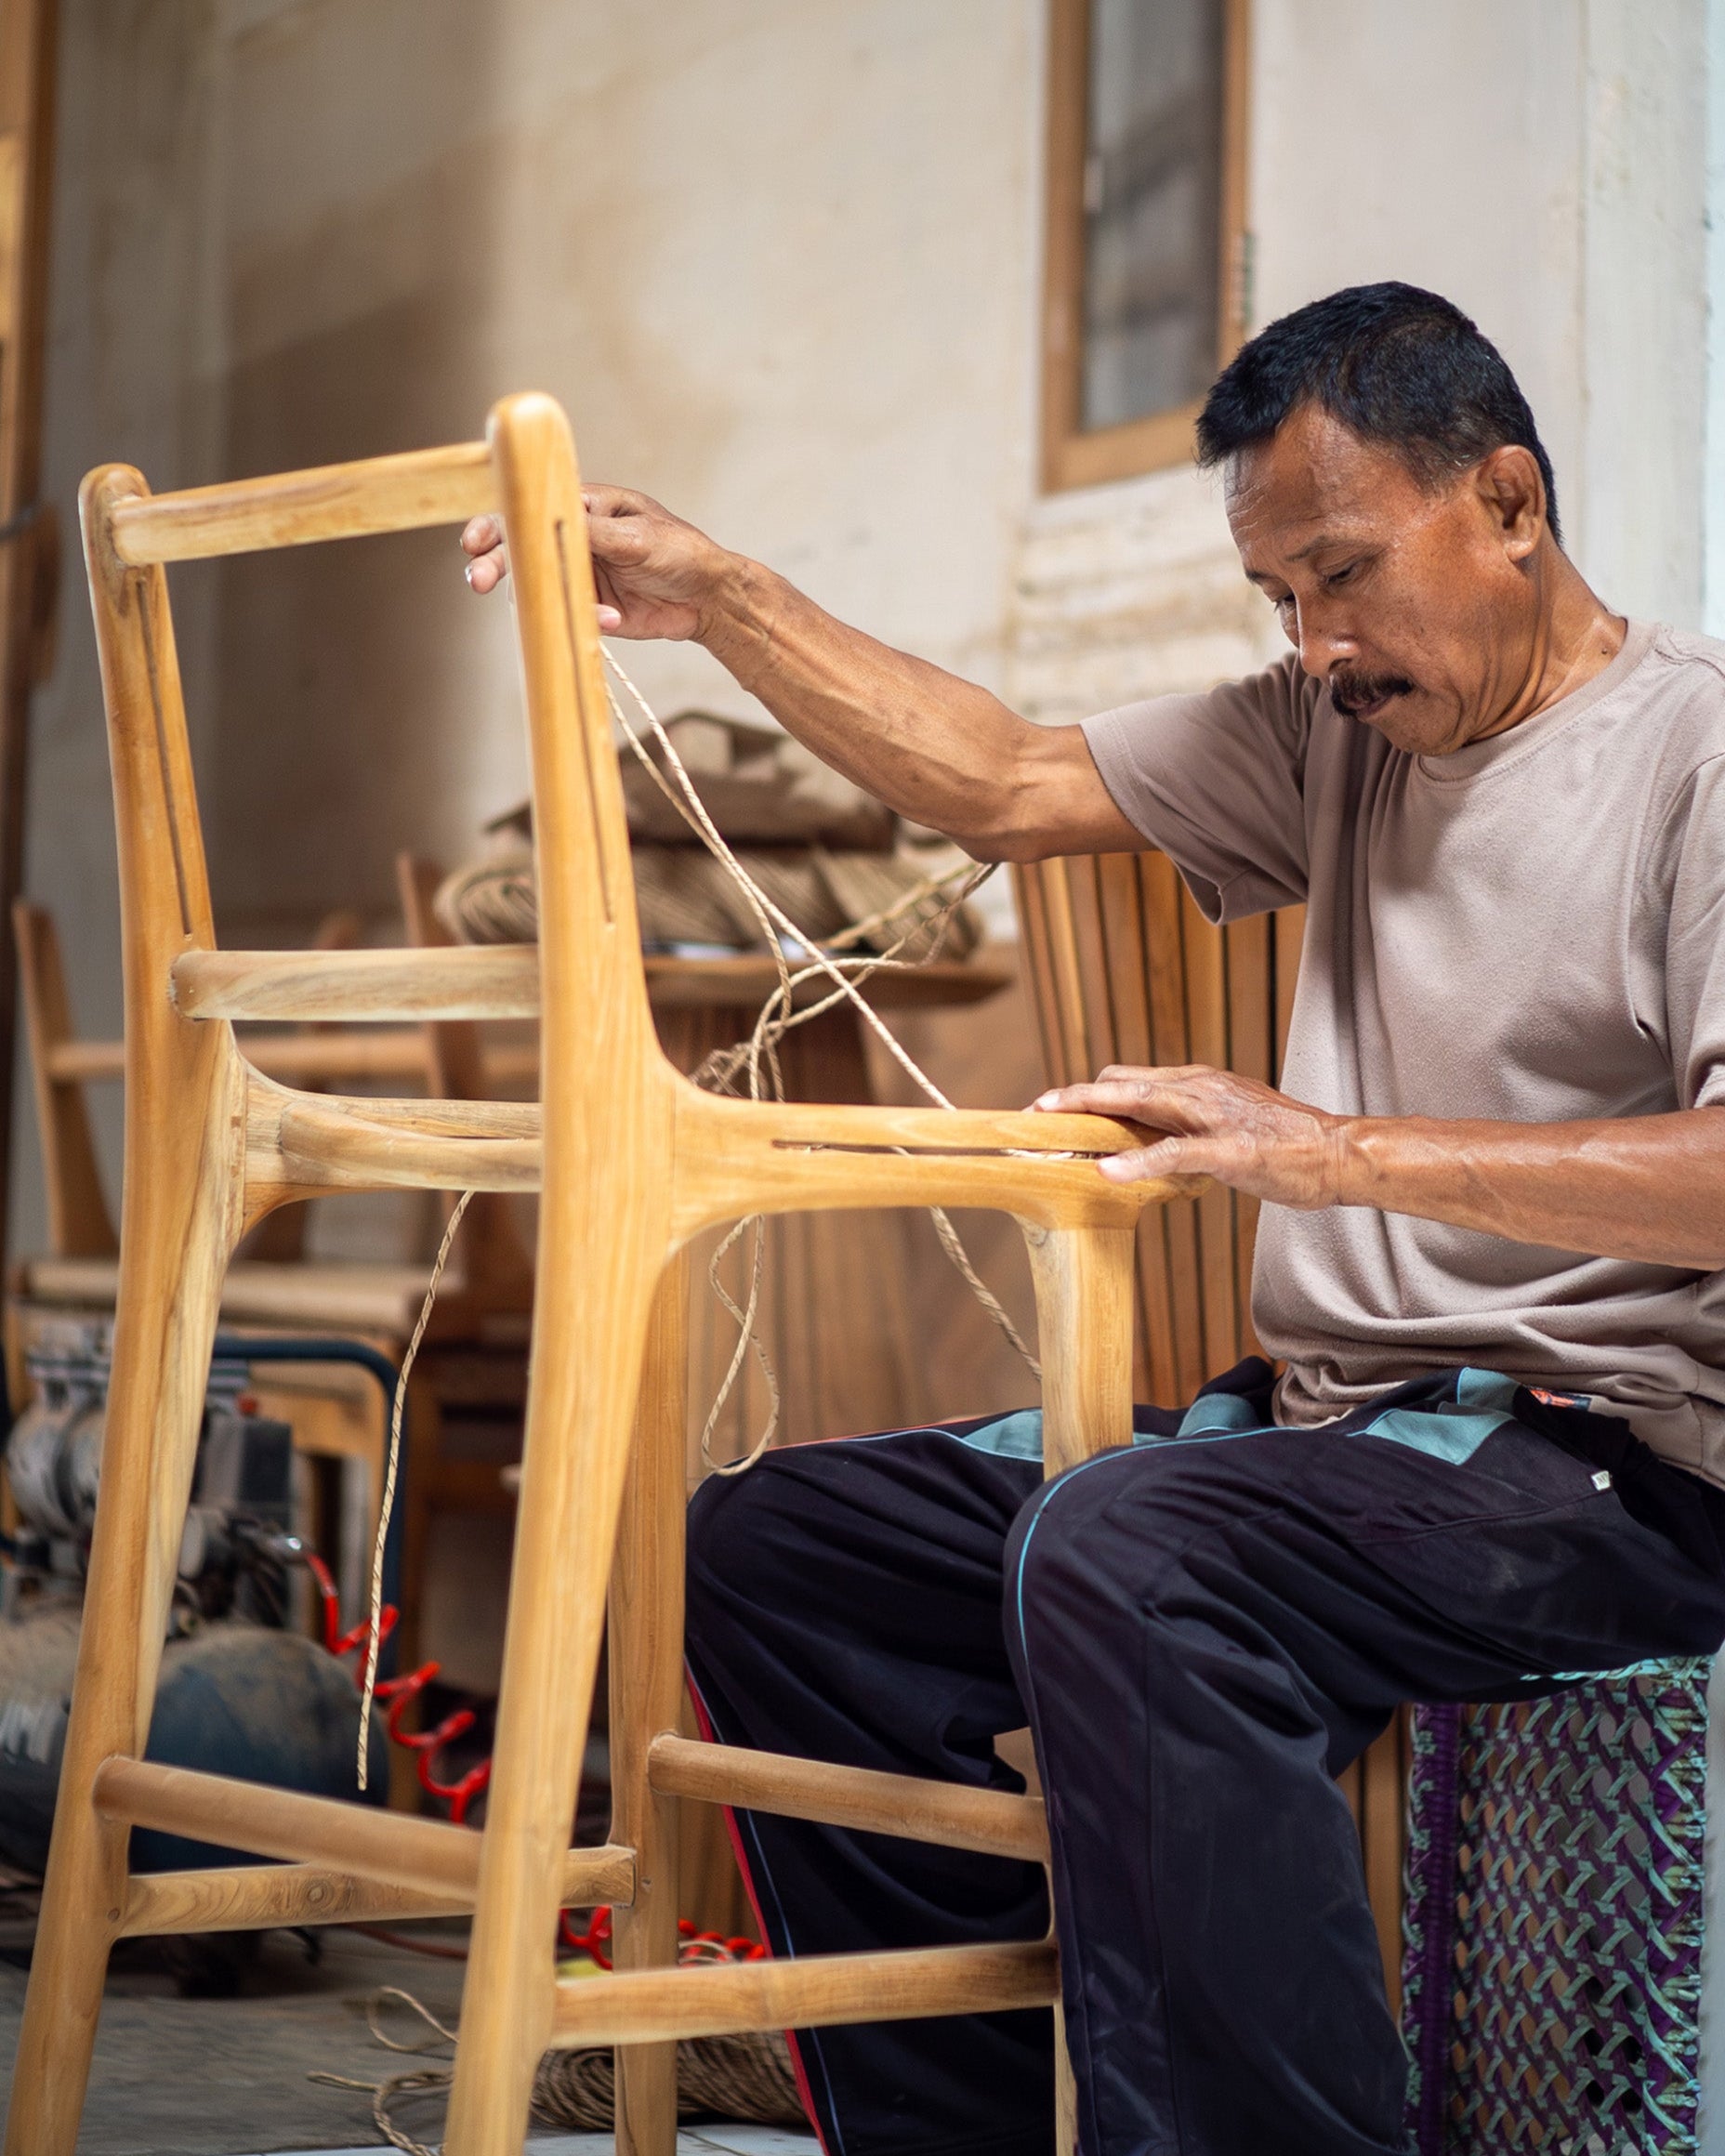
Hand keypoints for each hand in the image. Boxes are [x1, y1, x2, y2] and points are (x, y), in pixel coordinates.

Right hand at [460, 485, 735, 641]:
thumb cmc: (679, 551)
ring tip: (572, 609)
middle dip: (496, 565)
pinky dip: (582, 620)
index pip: (527, 510)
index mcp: (582, 509)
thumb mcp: (636, 537)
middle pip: (520, 551)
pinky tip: (609, 622)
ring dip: (543, 600)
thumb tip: (545, 526)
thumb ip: (590, 534)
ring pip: (539, 588)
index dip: (495, 524)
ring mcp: (579, 576)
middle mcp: (574, 541)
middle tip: (479, 581)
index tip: (475, 542)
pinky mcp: (589, 609)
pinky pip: (568, 615)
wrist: (709, 597)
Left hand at [1033, 1064, 1351, 1208]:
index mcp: (1198, 1083)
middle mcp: (1200, 1088)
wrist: (1339, 1153)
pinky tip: (1106, 1172)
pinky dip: (1136, 1161)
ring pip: (1140, 1102)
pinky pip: (1173, 1152)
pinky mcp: (1229, 1149)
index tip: (1051, 1109)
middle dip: (1073, 1096)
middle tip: (1032, 1111)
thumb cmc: (1286, 1145)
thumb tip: (1149, 1142)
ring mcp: (1214, 1116)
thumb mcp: (1228, 1125)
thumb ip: (1188, 1128)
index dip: (1088, 1093)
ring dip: (1090, 1111)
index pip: (1129, 1078)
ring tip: (1048, 1121)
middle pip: (1122, 1082)